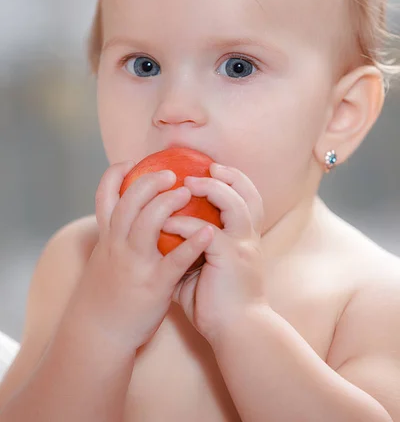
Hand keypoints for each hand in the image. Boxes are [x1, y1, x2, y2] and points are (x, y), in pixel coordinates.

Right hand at [75, 161, 213, 350]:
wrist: (99, 334)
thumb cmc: (105, 294)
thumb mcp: (103, 258)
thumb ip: (115, 235)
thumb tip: (126, 215)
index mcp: (107, 237)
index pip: (105, 196)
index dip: (115, 175)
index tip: (129, 162)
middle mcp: (117, 245)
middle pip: (129, 202)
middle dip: (149, 182)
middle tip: (170, 174)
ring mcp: (135, 264)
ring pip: (147, 223)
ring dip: (167, 203)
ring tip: (187, 192)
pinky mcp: (153, 285)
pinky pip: (173, 260)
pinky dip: (191, 244)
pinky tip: (209, 232)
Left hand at [162, 163, 268, 346]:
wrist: (237, 333)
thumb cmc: (217, 304)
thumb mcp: (202, 270)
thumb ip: (189, 249)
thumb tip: (163, 236)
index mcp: (244, 237)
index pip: (247, 197)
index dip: (233, 179)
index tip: (212, 170)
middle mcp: (248, 237)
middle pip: (248, 191)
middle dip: (227, 175)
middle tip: (203, 168)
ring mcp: (241, 245)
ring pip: (233, 202)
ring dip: (210, 188)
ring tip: (185, 184)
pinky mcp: (229, 257)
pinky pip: (205, 231)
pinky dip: (184, 223)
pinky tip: (166, 223)